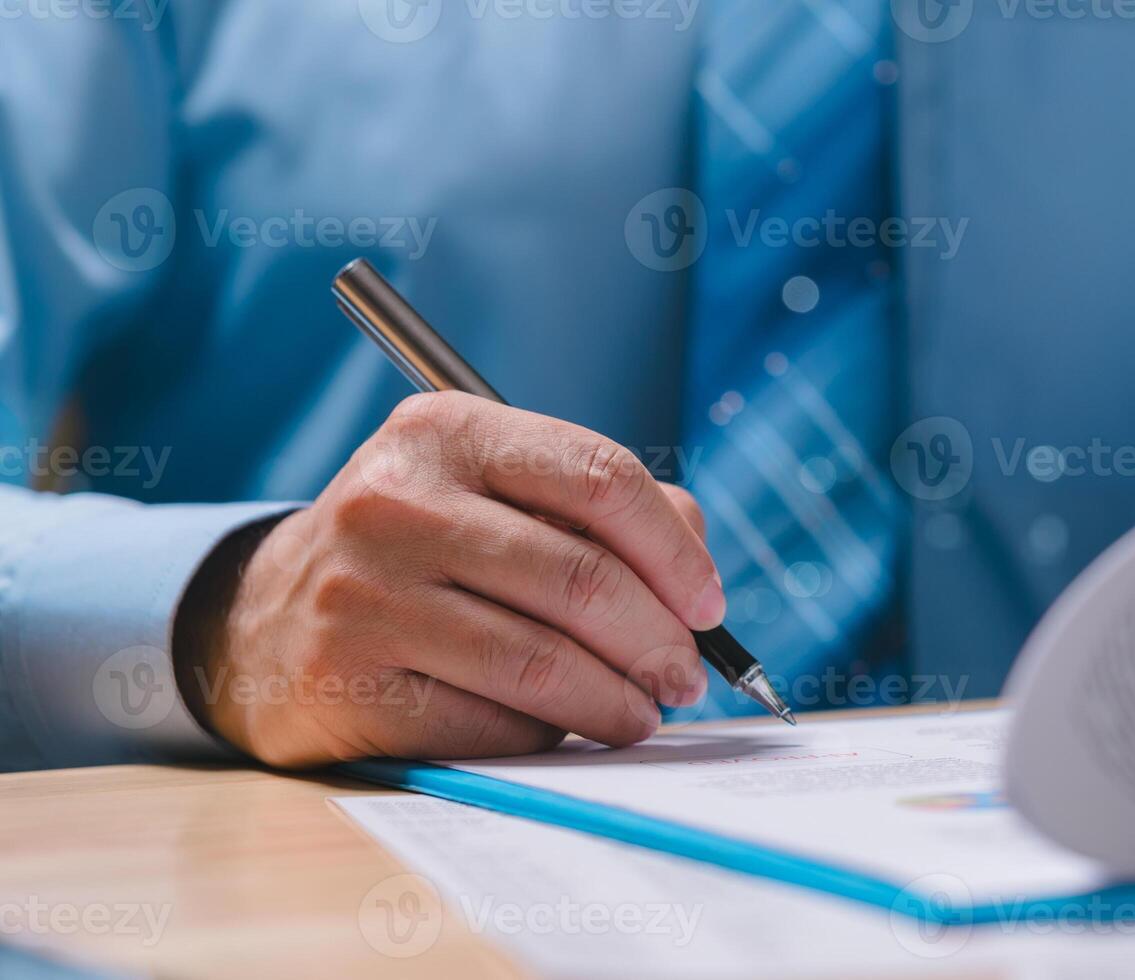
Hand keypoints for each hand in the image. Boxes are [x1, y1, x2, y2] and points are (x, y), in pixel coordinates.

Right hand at [175, 392, 720, 766]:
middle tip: (686, 678)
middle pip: (583, 579)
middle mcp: (397, 500)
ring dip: (617, 702)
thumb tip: (697, 565)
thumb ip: (603, 508)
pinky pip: (489, 720)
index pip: (601, 478)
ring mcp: (363, 591)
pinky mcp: (348, 680)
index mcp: (448, 431)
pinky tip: (556, 729)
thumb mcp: (491, 492)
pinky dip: (544, 733)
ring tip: (642, 715)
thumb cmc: (418, 554)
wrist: (263, 622)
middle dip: (660, 641)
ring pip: (542, 662)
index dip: (675, 552)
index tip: (708, 605)